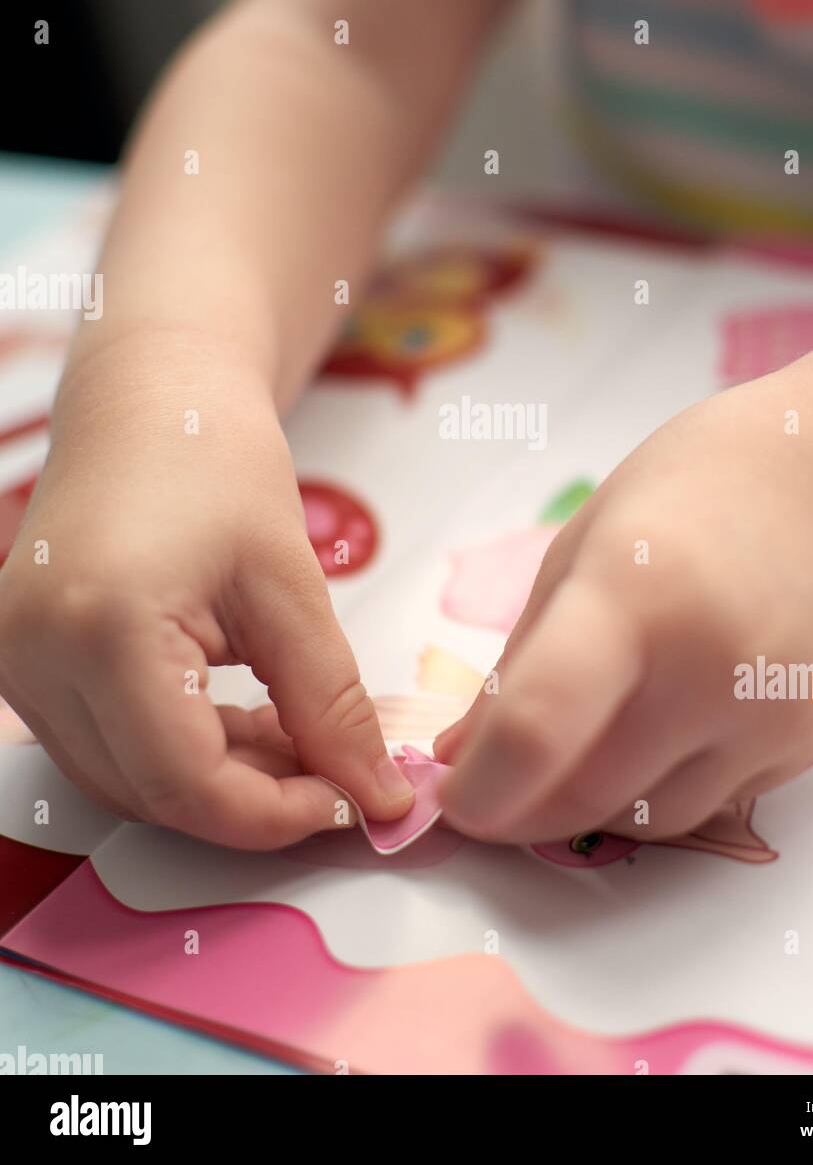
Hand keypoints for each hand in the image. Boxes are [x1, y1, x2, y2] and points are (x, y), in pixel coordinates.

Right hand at [0, 334, 413, 847]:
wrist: (149, 400)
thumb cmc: (216, 460)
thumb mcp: (290, 584)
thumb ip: (331, 702)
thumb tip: (376, 795)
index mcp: (102, 630)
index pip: (186, 783)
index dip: (275, 814)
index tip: (350, 801)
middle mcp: (35, 659)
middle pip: (154, 793)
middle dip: (254, 799)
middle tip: (335, 768)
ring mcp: (17, 665)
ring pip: (127, 782)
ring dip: (218, 780)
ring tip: (293, 733)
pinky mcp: (25, 663)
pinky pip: (106, 747)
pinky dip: (179, 752)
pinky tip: (239, 718)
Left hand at [435, 364, 812, 843]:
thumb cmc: (701, 488)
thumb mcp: (586, 546)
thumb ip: (521, 661)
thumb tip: (462, 755)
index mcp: (634, 593)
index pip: (540, 728)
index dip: (481, 788)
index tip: (452, 797)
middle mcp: (710, 666)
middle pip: (585, 795)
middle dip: (521, 809)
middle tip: (493, 787)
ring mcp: (771, 714)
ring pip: (646, 819)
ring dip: (590, 803)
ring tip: (577, 744)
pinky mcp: (812, 745)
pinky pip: (709, 802)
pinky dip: (660, 785)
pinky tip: (659, 727)